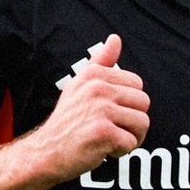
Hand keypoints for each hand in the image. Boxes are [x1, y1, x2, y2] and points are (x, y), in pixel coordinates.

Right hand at [28, 34, 150, 181]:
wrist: (45, 151)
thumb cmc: (67, 120)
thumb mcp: (80, 85)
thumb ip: (101, 62)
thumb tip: (115, 38)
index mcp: (94, 74)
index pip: (137, 84)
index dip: (129, 103)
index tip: (112, 113)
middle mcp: (97, 88)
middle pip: (144, 103)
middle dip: (133, 120)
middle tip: (113, 129)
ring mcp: (100, 110)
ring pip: (142, 123)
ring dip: (130, 137)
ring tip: (110, 139)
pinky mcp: (103, 132)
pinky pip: (132, 142)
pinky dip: (121, 151)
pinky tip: (104, 149)